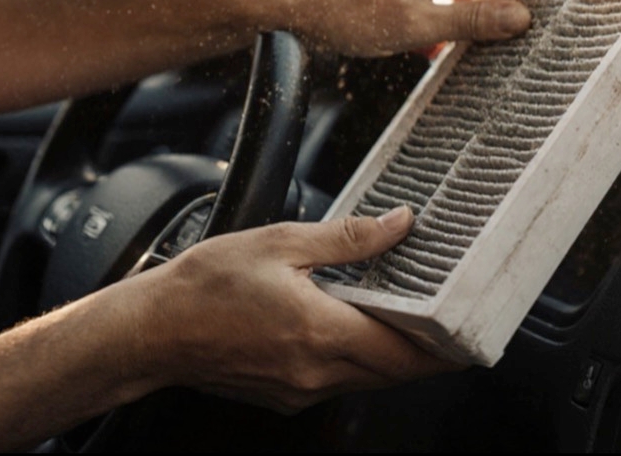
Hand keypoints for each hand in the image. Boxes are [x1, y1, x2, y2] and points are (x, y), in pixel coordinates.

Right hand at [130, 206, 455, 413]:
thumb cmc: (203, 287)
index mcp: (322, 332)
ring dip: (393, 356)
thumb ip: (349, 238)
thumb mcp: (281, 243)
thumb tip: (398, 224)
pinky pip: (339, 381)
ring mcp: (300, 390)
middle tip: (452, 322)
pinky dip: (359, 360)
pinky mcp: (284, 395)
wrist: (148, 331)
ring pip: (369, 379)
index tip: (472, 334)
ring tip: (410, 320)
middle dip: (428, 352)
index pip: (406, 354)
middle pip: (395, 373)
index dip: (446, 348)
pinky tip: (356, 329)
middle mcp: (317, 371)